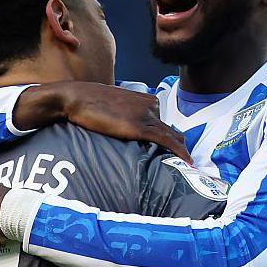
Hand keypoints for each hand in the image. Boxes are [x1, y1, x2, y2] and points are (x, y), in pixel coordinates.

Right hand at [14, 82, 190, 163]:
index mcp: (147, 99)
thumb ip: (124, 116)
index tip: (172, 153)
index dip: (169, 139)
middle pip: (171, 130)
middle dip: (179, 147)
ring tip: (189, 169)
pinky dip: (180, 152)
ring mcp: (147, 115)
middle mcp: (151, 106)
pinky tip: (188, 163)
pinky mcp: (140, 126)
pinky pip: (167, 140)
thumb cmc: (90, 103)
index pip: (163, 122)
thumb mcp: (113, 107)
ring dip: (182, 153)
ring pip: (173, 137)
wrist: (77, 97)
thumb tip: (124, 129)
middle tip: (184, 165)